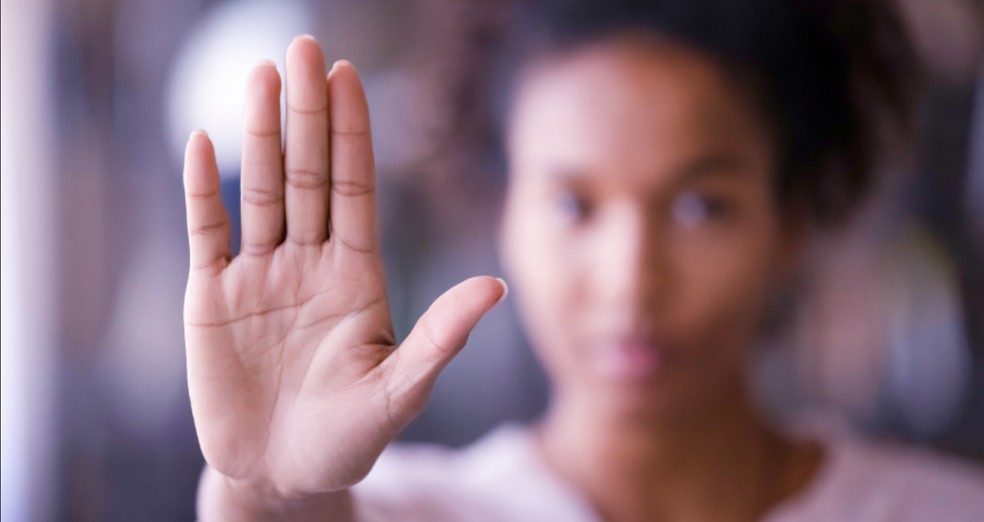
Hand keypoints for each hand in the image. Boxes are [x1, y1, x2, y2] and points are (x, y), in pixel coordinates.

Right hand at [182, 35, 505, 501]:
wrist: (281, 475)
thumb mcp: (400, 389)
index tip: (351, 77)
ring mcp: (258, 276)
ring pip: (259, 190)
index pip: (355, 188)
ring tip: (259, 74)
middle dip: (307, 113)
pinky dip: (201, 189)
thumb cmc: (348, 438)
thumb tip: (498, 285)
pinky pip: (206, 232)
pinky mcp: (212, 299)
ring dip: (257, 134)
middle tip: (304, 46)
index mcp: (356, 276)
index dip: (353, 133)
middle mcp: (308, 263)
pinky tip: (203, 141)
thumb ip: (442, 335)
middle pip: (308, 173)